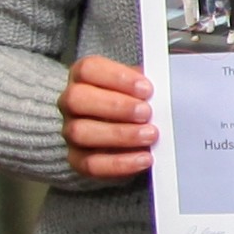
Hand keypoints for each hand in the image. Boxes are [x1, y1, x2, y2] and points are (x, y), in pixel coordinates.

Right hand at [59, 53, 157, 182]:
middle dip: (116, 106)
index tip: (146, 88)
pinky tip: (144, 158)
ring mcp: (70, 132)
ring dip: (119, 134)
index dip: (117, 77)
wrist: (123, 137)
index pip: (88, 69)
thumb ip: (144, 86)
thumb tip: (163, 89)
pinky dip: (120, 163)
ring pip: (81, 132)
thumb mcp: (138, 89)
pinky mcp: (76, 160)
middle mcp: (71, 103)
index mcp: (83, 78)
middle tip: (146, 113)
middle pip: (77, 98)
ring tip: (150, 135)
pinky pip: (91, 164)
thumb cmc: (132, 104)